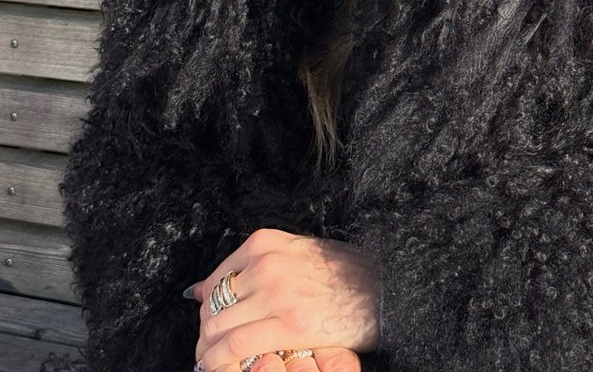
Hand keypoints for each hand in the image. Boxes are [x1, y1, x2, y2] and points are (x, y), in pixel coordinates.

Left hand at [191, 227, 379, 370]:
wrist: (385, 284)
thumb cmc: (344, 273)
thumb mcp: (294, 256)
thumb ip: (250, 270)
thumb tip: (197, 290)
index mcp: (266, 243)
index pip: (216, 279)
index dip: (207, 309)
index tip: (211, 325)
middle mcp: (266, 263)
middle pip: (212, 305)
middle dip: (207, 332)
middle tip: (211, 350)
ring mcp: (276, 292)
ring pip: (217, 326)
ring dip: (210, 350)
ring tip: (214, 362)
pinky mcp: (289, 323)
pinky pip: (235, 344)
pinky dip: (218, 360)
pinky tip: (217, 367)